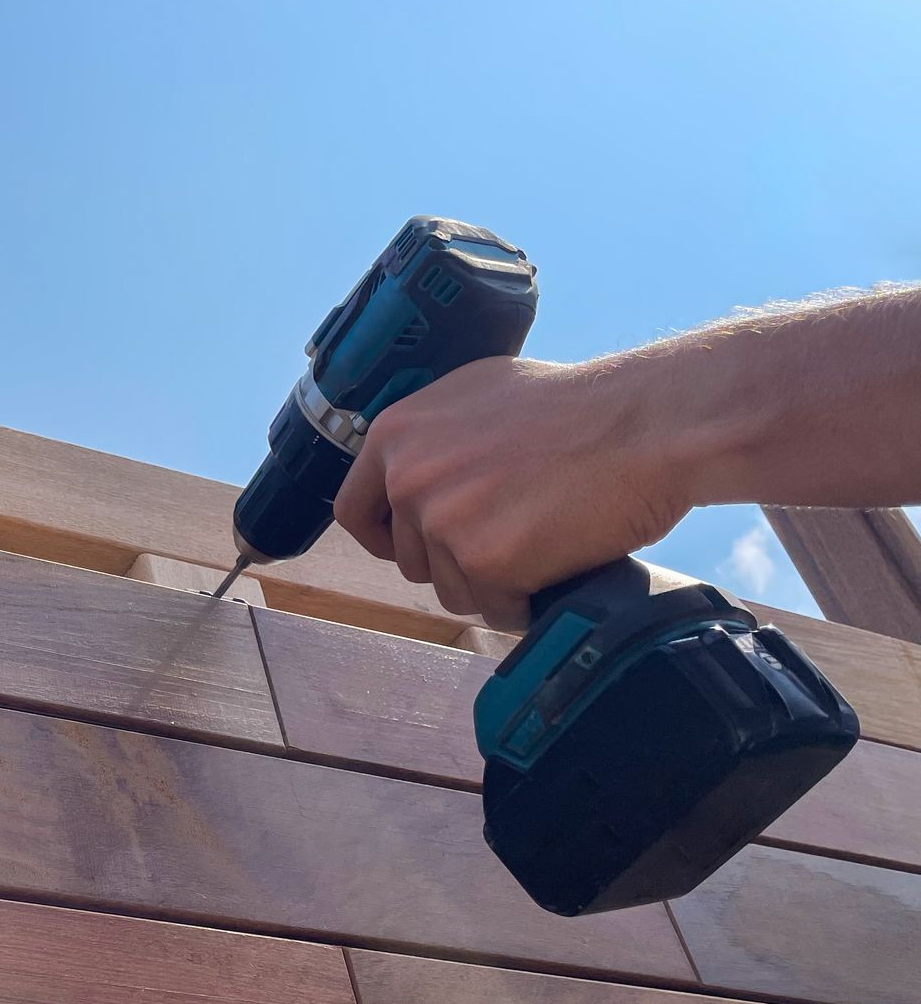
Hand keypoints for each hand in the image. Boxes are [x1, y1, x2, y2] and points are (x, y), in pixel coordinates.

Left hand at [332, 356, 689, 629]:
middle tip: (510, 535)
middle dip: (454, 560)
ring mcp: (442, 522)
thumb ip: (432, 437)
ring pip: (450, 589)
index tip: (414, 544)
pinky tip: (556, 565)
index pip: (354, 510)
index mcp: (396, 433)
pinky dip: (525, 600)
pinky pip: (493, 609)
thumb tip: (405, 473)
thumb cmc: (580, 407)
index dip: (386, 535)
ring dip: (492, 583)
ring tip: (541, 543)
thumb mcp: (480, 395)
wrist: (649, 424)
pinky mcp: (485, 562)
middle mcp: (407, 477)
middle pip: (409, 559)